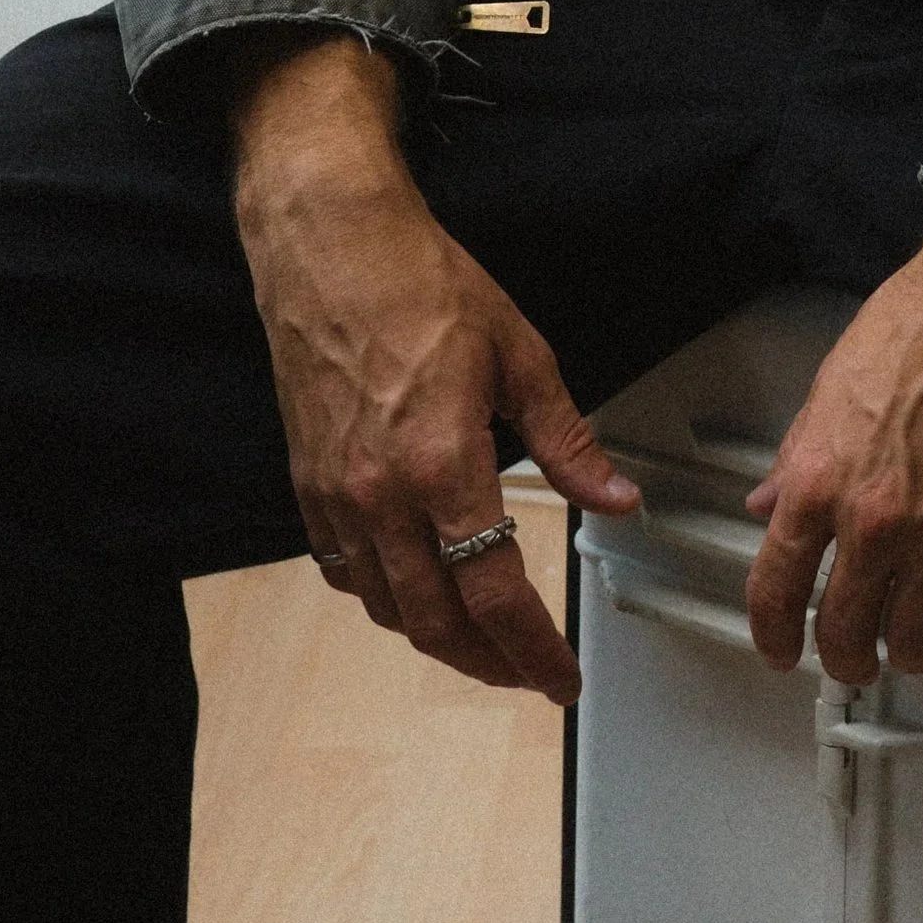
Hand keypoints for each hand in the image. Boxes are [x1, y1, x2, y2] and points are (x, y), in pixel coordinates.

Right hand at [229, 30, 638, 701]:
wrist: (330, 245)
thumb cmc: (420, 284)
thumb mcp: (518, 353)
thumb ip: (566, 440)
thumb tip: (616, 496)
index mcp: (442, 464)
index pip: (494, 595)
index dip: (533, 652)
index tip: (559, 678)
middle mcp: (380, 495)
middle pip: (436, 623)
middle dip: (489, 665)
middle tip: (528, 672)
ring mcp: (335, 497)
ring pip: (388, 609)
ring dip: (438, 638)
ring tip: (482, 639)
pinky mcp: (306, 486)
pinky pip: (345, 573)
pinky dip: (386, 597)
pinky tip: (415, 586)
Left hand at [745, 201, 922, 684]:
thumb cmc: (916, 326)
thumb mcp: (827, 388)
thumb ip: (795, 459)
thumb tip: (770, 502)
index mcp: (818, 481)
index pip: (775, 588)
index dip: (769, 633)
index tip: (776, 647)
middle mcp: (872, 519)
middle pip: (843, 633)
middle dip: (841, 658)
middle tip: (846, 657)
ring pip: (912, 642)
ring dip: (904, 654)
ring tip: (906, 646)